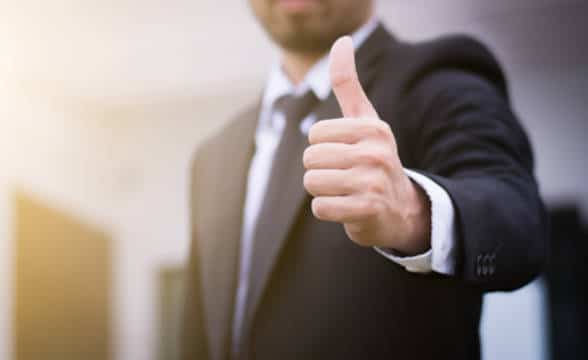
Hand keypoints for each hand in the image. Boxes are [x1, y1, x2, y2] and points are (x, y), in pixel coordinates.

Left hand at [302, 36, 430, 254]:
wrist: (400, 209)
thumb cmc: (374, 159)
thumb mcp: (366, 121)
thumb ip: (348, 84)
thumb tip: (341, 40)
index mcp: (374, 128)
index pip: (315, 135)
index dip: (322, 148)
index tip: (345, 154)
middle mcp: (376, 152)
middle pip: (311, 159)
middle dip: (319, 171)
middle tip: (344, 176)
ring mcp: (374, 182)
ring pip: (312, 183)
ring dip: (322, 191)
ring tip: (345, 191)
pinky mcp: (368, 210)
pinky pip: (320, 208)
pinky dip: (327, 211)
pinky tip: (347, 208)